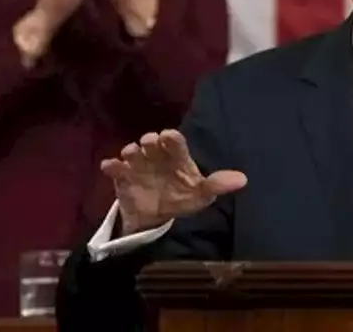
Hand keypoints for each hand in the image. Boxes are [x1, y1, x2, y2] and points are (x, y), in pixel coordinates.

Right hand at [101, 129, 247, 235]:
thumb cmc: (181, 197)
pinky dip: (112, 166)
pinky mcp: (123, 177)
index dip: (171, 138)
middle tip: (149, 143)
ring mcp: (138, 165)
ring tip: (131, 153)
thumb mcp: (201, 194)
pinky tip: (110, 167)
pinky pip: (115, 168)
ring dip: (131, 151)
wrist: (155, 217)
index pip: (175, 142)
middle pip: (152, 143)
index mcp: (176, 157)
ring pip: (132, 152)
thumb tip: (243, 180)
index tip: (168, 136)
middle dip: (150, 141)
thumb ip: (217, 185)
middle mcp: (156, 156)